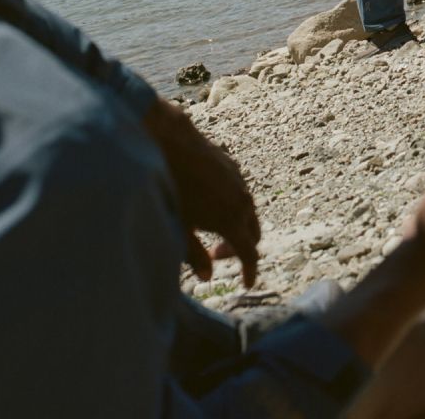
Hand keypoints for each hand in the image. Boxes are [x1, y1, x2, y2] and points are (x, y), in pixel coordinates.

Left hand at [143, 99, 261, 286]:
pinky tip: (209, 204)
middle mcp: (243, 201)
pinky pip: (241, 194)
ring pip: (248, 212)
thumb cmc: (171, 186)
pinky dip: (233, 207)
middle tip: (215, 254)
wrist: (172, 141)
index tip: (246, 283)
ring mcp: (240, 182)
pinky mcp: (233, 167)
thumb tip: (207, 276)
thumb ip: (194, 255)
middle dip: (240, 249)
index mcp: (232, 220)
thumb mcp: (179, 227)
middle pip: (254, 234)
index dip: (249, 271)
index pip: (250, 254)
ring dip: (237, 226)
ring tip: (211, 229)